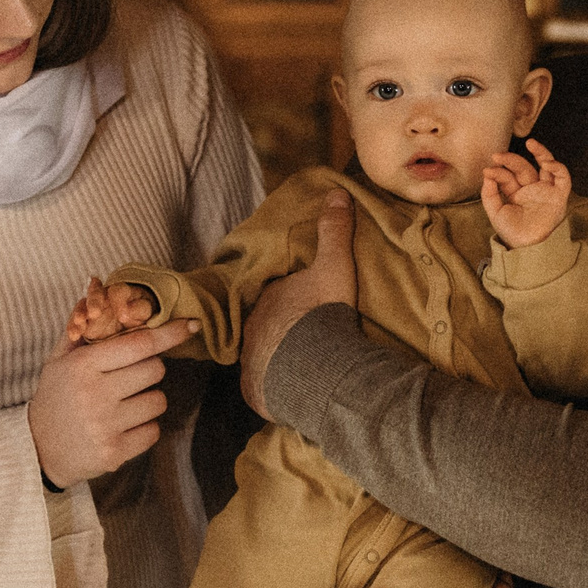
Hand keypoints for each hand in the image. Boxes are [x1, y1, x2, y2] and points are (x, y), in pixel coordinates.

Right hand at [29, 318, 196, 488]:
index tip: (191, 325)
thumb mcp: (58, 360)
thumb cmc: (55, 397)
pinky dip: (144, 427)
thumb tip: (96, 289)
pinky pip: (153, 430)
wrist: (38, 449)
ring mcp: (106, 425)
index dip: (169, 333)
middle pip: (155, 369)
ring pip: (158, 400)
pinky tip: (121, 427)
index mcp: (83, 365)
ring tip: (121, 405)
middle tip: (126, 378)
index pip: (139, 344)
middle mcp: (95, 394)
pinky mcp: (115, 452)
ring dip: (147, 399)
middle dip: (148, 370)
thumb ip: (82, 328)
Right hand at [66, 277, 157, 343]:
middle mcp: (103, 296)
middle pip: (96, 293)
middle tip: (94, 313)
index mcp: (120, 291)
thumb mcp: (144, 310)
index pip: (118, 291)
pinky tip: (73, 335)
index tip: (123, 318)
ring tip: (80, 323)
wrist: (132, 317)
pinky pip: (75, 320)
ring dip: (79, 313)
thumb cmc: (140, 311)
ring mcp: (91, 307)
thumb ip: (138, 309)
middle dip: (94, 302)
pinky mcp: (84, 320)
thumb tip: (126, 313)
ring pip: (82, 306)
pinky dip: (73, 326)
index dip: (119, 302)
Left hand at [241, 190, 356, 421]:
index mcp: (266, 302)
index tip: (305, 309)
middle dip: (281, 334)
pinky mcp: (256, 392)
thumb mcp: (335, 267)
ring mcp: (251, 364)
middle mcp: (250, 332)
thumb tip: (337, 192)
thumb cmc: (322, 313)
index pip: (274, 300)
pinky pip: (264, 390)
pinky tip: (294, 394)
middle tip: (306, 341)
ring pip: (262, 360)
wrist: (316, 366)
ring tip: (303, 370)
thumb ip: (335, 232)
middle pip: (265, 330)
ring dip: (278, 364)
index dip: (288, 303)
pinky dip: (276, 391)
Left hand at [480, 138, 571, 249]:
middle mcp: (531, 189)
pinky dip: (558, 168)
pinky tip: (547, 163)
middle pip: (523, 167)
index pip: (507, 176)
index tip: (488, 171)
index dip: (498, 172)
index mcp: (515, 193)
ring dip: (540, 152)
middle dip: (511, 160)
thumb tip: (487, 173)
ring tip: (530, 142)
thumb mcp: (495, 212)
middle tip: (497, 156)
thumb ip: (489, 194)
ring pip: (546, 166)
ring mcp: (545, 191)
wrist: (526, 249)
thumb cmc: (512, 233)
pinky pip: (563, 178)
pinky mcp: (559, 196)